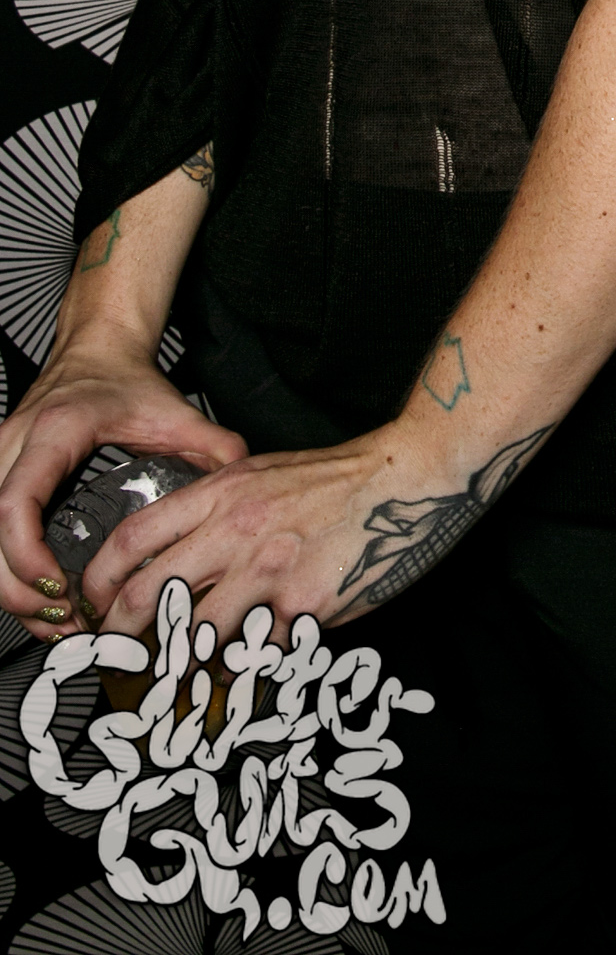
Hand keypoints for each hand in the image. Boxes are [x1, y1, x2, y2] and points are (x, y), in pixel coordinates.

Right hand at [0, 343, 244, 639]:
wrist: (97, 349)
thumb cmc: (124, 378)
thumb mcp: (175, 411)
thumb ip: (214, 445)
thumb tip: (240, 482)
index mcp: (54, 432)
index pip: (16, 503)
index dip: (26, 555)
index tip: (58, 587)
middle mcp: (15, 446)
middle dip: (20, 591)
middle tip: (65, 618)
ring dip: (11, 589)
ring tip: (56, 619)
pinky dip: (7, 571)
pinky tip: (38, 596)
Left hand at [80, 425, 442, 641]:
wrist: (407, 475)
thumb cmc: (339, 477)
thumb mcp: (264, 475)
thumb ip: (217, 510)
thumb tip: (175, 559)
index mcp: (222, 493)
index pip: (134, 538)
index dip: (100, 582)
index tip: (95, 607)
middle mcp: (237, 530)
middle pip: (151, 597)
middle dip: (122, 640)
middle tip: (118, 663)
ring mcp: (270, 570)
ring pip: (198, 638)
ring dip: (185, 666)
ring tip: (184, 678)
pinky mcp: (305, 606)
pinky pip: (259, 651)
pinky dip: (251, 662)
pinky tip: (257, 656)